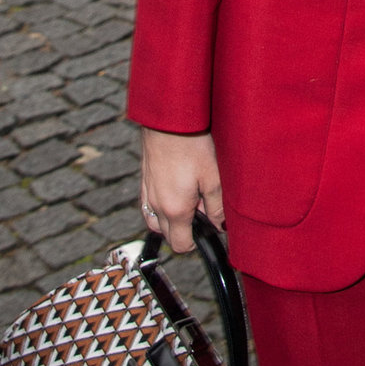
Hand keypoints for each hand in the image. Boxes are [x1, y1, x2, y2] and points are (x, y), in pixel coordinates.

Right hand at [139, 127, 224, 254]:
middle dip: (185, 231)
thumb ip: (217, 207)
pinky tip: (177, 189)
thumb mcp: (213, 177)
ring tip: (189, 200)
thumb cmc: (192, 146)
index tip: (209, 229)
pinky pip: (149, 206)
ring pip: (156, 222)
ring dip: (171, 220)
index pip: (181, 245)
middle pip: (168, 235)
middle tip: (203, 209)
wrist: (168, 121)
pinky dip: (161, 207)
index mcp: (175, 209)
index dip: (197, 242)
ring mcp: (147, 194)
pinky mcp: (144, 181)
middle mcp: (156, 206)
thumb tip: (220, 226)